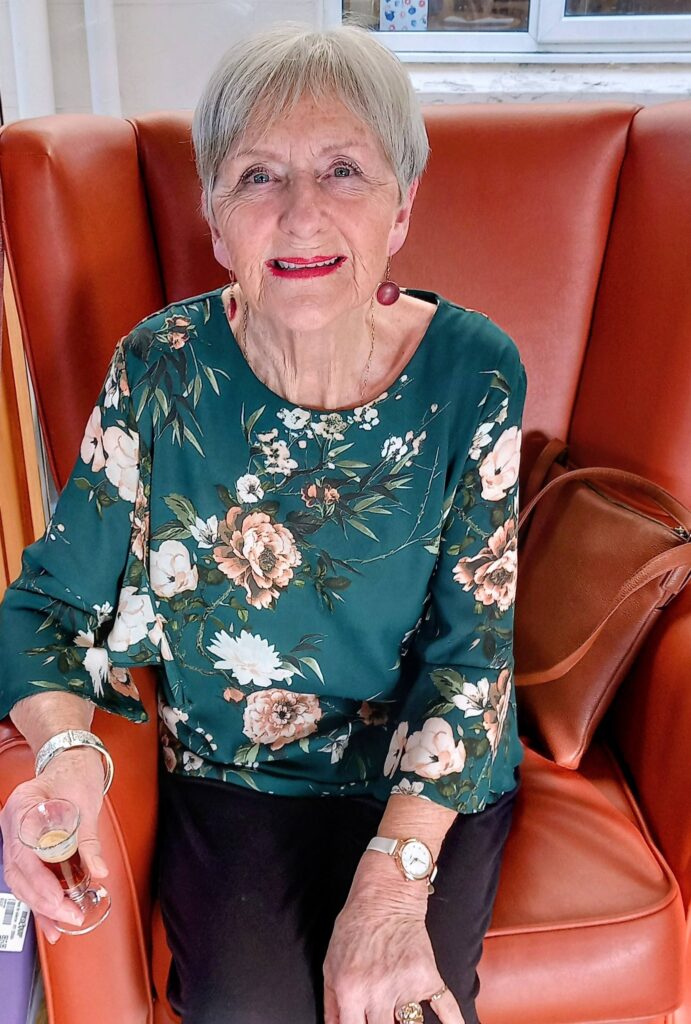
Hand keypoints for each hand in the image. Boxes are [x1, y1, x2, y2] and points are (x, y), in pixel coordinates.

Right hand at [0, 748, 108, 943]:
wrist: (72, 760)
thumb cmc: (76, 774)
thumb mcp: (86, 802)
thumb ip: (89, 840)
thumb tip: (99, 871)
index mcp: (22, 808)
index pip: (22, 854)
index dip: (39, 883)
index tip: (58, 901)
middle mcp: (13, 825)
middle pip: (19, 874)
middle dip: (43, 901)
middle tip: (69, 917)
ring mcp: (17, 837)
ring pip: (21, 881)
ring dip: (41, 906)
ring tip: (61, 925)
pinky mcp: (28, 848)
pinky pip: (30, 877)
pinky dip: (42, 899)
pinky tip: (52, 920)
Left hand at [323, 857, 464, 1023]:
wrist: (384, 897)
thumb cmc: (355, 928)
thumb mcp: (331, 965)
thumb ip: (332, 1004)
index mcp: (350, 992)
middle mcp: (377, 994)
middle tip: (385, 1021)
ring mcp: (404, 987)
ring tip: (405, 1018)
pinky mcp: (427, 978)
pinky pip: (446, 1008)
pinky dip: (454, 1022)